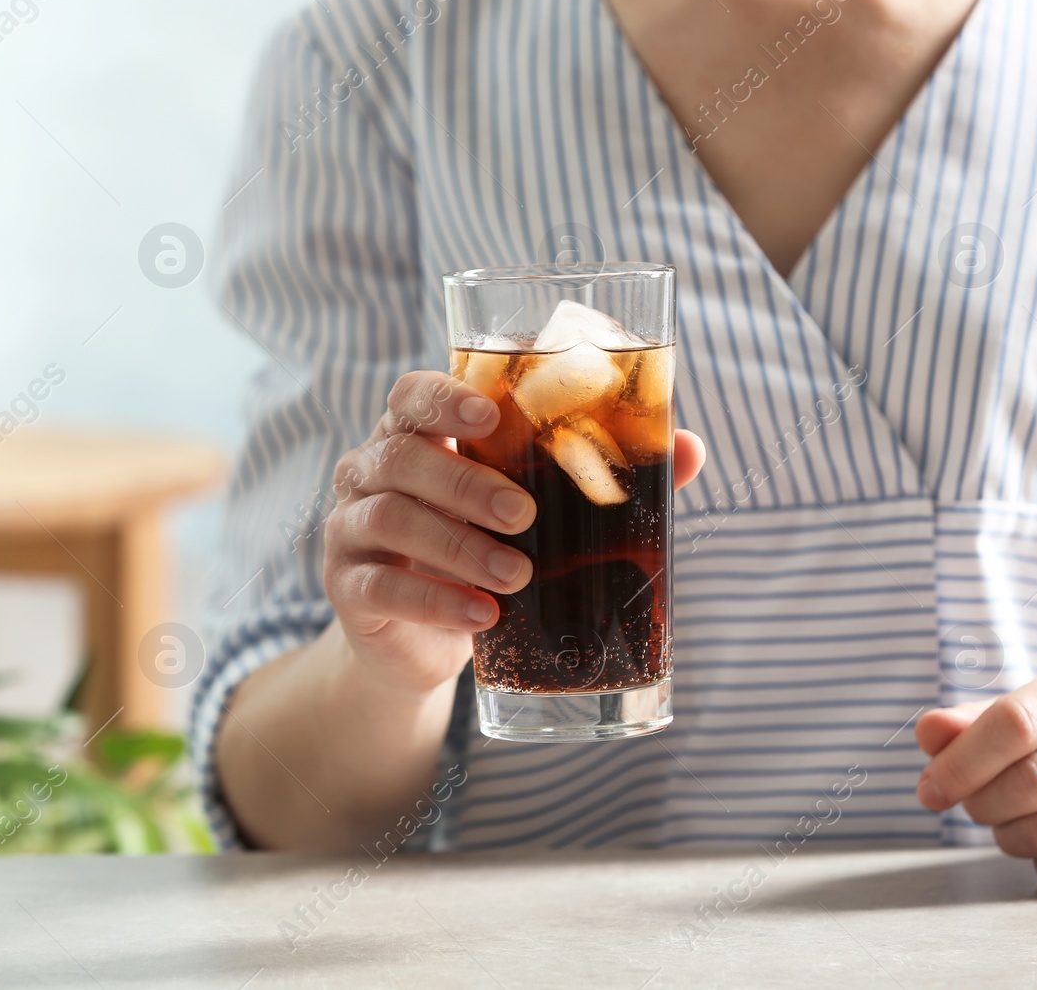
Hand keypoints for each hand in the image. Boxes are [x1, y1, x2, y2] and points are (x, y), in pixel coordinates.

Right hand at [323, 370, 704, 697]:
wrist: (423, 643)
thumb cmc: (483, 551)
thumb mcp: (534, 513)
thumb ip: (595, 476)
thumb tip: (688, 447)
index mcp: (416, 436)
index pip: (412, 395)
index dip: (445, 398)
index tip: (489, 417)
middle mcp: (370, 472)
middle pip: (401, 456)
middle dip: (466, 484)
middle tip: (525, 515)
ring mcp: (349, 529)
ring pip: (389, 518)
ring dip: (458, 546)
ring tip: (517, 576)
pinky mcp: (348, 588)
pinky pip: (381, 586)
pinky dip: (436, 599)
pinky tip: (482, 616)